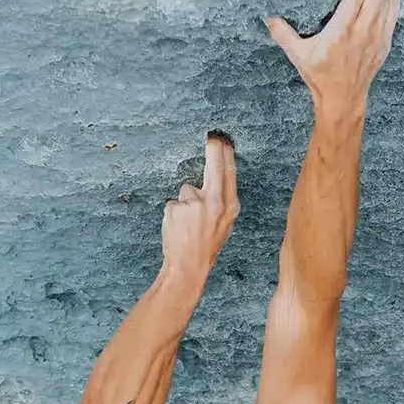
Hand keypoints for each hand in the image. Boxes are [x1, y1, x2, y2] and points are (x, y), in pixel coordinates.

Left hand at [161, 134, 239, 275]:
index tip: (222, 140)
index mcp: (230, 207)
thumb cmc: (206, 246)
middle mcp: (215, 202)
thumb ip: (222, 203)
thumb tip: (218, 178)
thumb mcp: (224, 225)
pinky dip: (173, 213)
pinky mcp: (177, 207)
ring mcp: (195, 204)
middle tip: (213, 137)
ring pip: (187, 190)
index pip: (229, 172)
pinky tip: (178, 226)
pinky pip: (174, 203)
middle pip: (214, 166)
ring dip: (184, 202)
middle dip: (214, 149)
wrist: (187, 266)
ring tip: (187, 223)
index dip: (225, 154)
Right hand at [266, 0, 398, 117]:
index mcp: (341, 31)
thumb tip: (268, 17)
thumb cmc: (320, 77)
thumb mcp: (298, 56)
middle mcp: (362, 32)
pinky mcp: (385, 44)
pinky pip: (394, 16)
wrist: (343, 100)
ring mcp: (377, 38)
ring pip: (388, 2)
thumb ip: (282, 35)